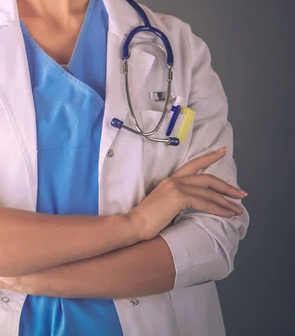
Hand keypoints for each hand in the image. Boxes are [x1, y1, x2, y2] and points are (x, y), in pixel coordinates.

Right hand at [126, 147, 247, 240]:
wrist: (135, 224)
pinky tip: (227, 215)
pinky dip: (219, 209)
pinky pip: (205, 202)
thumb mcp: (166, 206)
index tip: (222, 152)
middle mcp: (174, 180)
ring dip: (227, 201)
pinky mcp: (178, 197)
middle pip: (207, 178)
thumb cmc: (148, 219)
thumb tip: (196, 206)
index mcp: (171, 180)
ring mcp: (176, 187)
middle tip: (241, 194)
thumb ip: (180, 201)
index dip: (209, 157)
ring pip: (209, 191)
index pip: (193, 165)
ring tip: (238, 210)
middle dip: (227, 186)